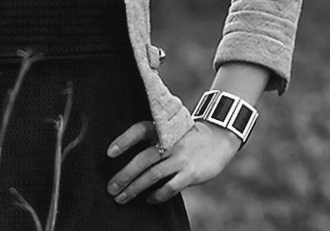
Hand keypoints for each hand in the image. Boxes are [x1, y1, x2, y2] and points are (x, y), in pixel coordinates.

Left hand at [105, 120, 240, 204]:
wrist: (219, 137)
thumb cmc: (189, 137)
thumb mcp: (172, 131)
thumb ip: (155, 140)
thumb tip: (131, 161)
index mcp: (164, 129)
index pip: (139, 130)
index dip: (124, 140)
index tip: (109, 153)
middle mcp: (170, 143)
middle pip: (142, 159)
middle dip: (124, 175)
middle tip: (111, 188)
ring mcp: (181, 158)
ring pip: (152, 175)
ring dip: (134, 188)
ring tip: (121, 198)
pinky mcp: (191, 173)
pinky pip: (169, 187)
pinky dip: (157, 195)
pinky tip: (149, 199)